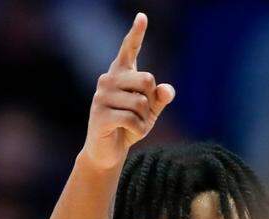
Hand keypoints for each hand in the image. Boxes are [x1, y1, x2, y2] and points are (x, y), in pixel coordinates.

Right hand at [82, 12, 175, 169]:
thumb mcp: (150, 112)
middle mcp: (108, 80)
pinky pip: (133, 119)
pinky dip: (140, 130)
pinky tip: (131, 133)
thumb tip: (167, 89)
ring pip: (141, 102)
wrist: (107, 152)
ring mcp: (101, 96)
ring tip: (133, 125)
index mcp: (120, 74)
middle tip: (140, 115)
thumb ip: (160, 98)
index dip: (136, 34)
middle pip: (147, 79)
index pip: (129, 50)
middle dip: (151, 101)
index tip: (142, 17)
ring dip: (145, 119)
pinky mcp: (100, 115)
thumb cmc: (128, 127)